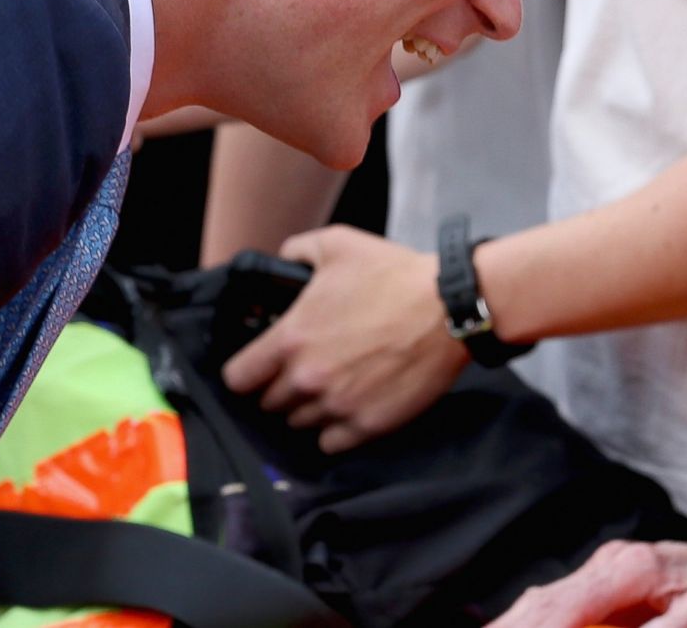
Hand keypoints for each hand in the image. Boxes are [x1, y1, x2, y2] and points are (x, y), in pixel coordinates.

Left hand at [220, 224, 466, 452]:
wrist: (448, 308)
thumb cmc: (396, 276)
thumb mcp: (340, 244)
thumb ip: (298, 249)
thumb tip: (282, 259)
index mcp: (291, 339)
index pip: (238, 378)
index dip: (247, 372)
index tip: (260, 367)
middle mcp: (306, 378)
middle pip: (269, 404)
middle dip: (282, 387)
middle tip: (307, 369)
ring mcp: (336, 405)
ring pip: (299, 424)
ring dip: (309, 409)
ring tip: (332, 387)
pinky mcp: (367, 425)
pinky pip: (330, 444)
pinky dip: (335, 429)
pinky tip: (349, 406)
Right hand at [487, 539, 686, 627]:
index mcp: (630, 570)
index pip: (566, 610)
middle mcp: (608, 564)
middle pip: (543, 604)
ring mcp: (604, 570)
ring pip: (544, 602)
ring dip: (518, 624)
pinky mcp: (606, 580)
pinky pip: (560, 605)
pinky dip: (537, 621)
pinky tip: (521, 625)